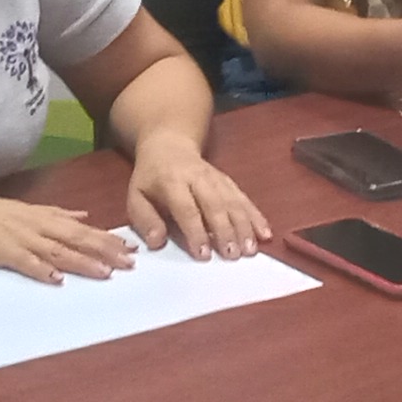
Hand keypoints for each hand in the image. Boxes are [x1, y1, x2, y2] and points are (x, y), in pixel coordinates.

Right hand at [0, 191, 132, 286]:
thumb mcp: (26, 209)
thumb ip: (56, 214)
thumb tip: (84, 216)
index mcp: (43, 216)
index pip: (82, 228)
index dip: (107, 237)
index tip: (131, 246)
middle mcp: (37, 226)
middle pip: (77, 238)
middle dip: (105, 251)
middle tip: (130, 262)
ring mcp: (21, 238)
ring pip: (58, 250)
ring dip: (82, 262)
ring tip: (105, 273)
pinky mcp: (3, 252)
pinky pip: (25, 262)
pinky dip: (42, 270)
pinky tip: (57, 279)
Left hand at [123, 137, 265, 260]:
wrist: (169, 145)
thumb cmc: (151, 178)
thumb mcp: (136, 196)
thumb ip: (145, 220)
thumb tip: (157, 242)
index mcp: (172, 182)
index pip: (187, 209)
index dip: (196, 232)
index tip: (204, 254)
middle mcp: (198, 178)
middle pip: (215, 205)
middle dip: (225, 231)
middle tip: (233, 255)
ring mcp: (216, 178)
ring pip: (233, 202)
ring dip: (244, 226)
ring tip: (250, 250)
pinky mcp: (228, 181)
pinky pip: (244, 198)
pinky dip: (256, 216)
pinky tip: (265, 233)